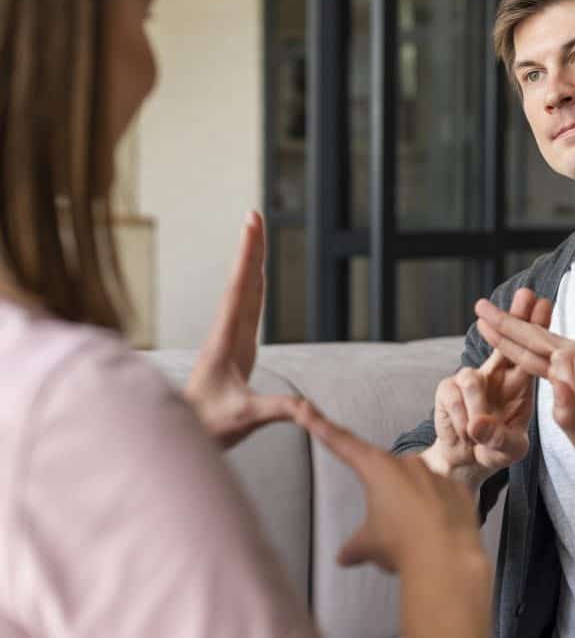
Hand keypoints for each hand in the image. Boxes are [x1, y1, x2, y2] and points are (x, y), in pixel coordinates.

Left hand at [185, 211, 302, 448]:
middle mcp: (226, 333)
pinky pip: (248, 307)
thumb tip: (308, 408)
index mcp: (226, 341)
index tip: (252, 225)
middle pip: (242, 282)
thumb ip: (279, 410)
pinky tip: (257, 276)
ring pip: (244, 292)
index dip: (248, 257)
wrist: (189, 435)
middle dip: (250, 249)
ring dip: (251, 263)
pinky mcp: (237, 348)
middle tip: (255, 216)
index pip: (240, 290)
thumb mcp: (246, 418)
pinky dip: (254, 285)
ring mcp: (231, 339)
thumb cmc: (211, 425)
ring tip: (256, 235)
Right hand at [296, 404, 485, 573]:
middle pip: (385, 476)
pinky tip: (434, 534)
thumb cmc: (401, 546)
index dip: (322, 426)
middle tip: (388, 531)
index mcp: (376, 468)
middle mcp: (406, 463)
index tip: (306, 409)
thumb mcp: (369, 545)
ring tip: (413, 538)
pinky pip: (441, 497)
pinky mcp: (457, 488)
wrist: (446, 560)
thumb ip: (354, 546)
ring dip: (410, 507)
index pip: (342, 443)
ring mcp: (435, 473)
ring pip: (415, 487)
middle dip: (383, 499)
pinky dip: (435, 513)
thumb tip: (344, 556)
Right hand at [425, 288, 552, 479]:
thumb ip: (501, 441)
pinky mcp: (446, 390)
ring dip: (477, 410)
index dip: (535, 326)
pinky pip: (454, 398)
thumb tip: (478, 426)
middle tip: (525, 292)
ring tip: (477, 433)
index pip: (529, 350)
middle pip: (504, 339)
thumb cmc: (495, 448)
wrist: (465, 461)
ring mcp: (468, 379)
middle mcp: (495, 375)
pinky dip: (460, 421)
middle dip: (513, 315)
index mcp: (518, 383)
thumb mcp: (509, 450)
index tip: (544, 302)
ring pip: (472, 378)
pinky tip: (465, 433)